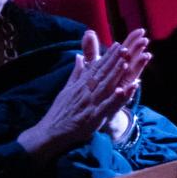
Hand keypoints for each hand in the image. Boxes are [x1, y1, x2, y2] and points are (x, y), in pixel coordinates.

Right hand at [18, 31, 151, 157]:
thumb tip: (79, 56)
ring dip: (115, 75)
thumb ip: (76, 73)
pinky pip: (107, 106)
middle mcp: (85, 92)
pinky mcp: (93, 117)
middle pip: (102, 74)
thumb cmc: (60, 112)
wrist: (50, 132)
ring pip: (105, 87)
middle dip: (114, 61)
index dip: (107, 56)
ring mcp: (89, 104)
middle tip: (126, 48)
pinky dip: (116, 98)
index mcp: (80, 85)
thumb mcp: (66, 89)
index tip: (118, 45)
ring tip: (126, 63)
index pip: (96, 68)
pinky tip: (124, 90)